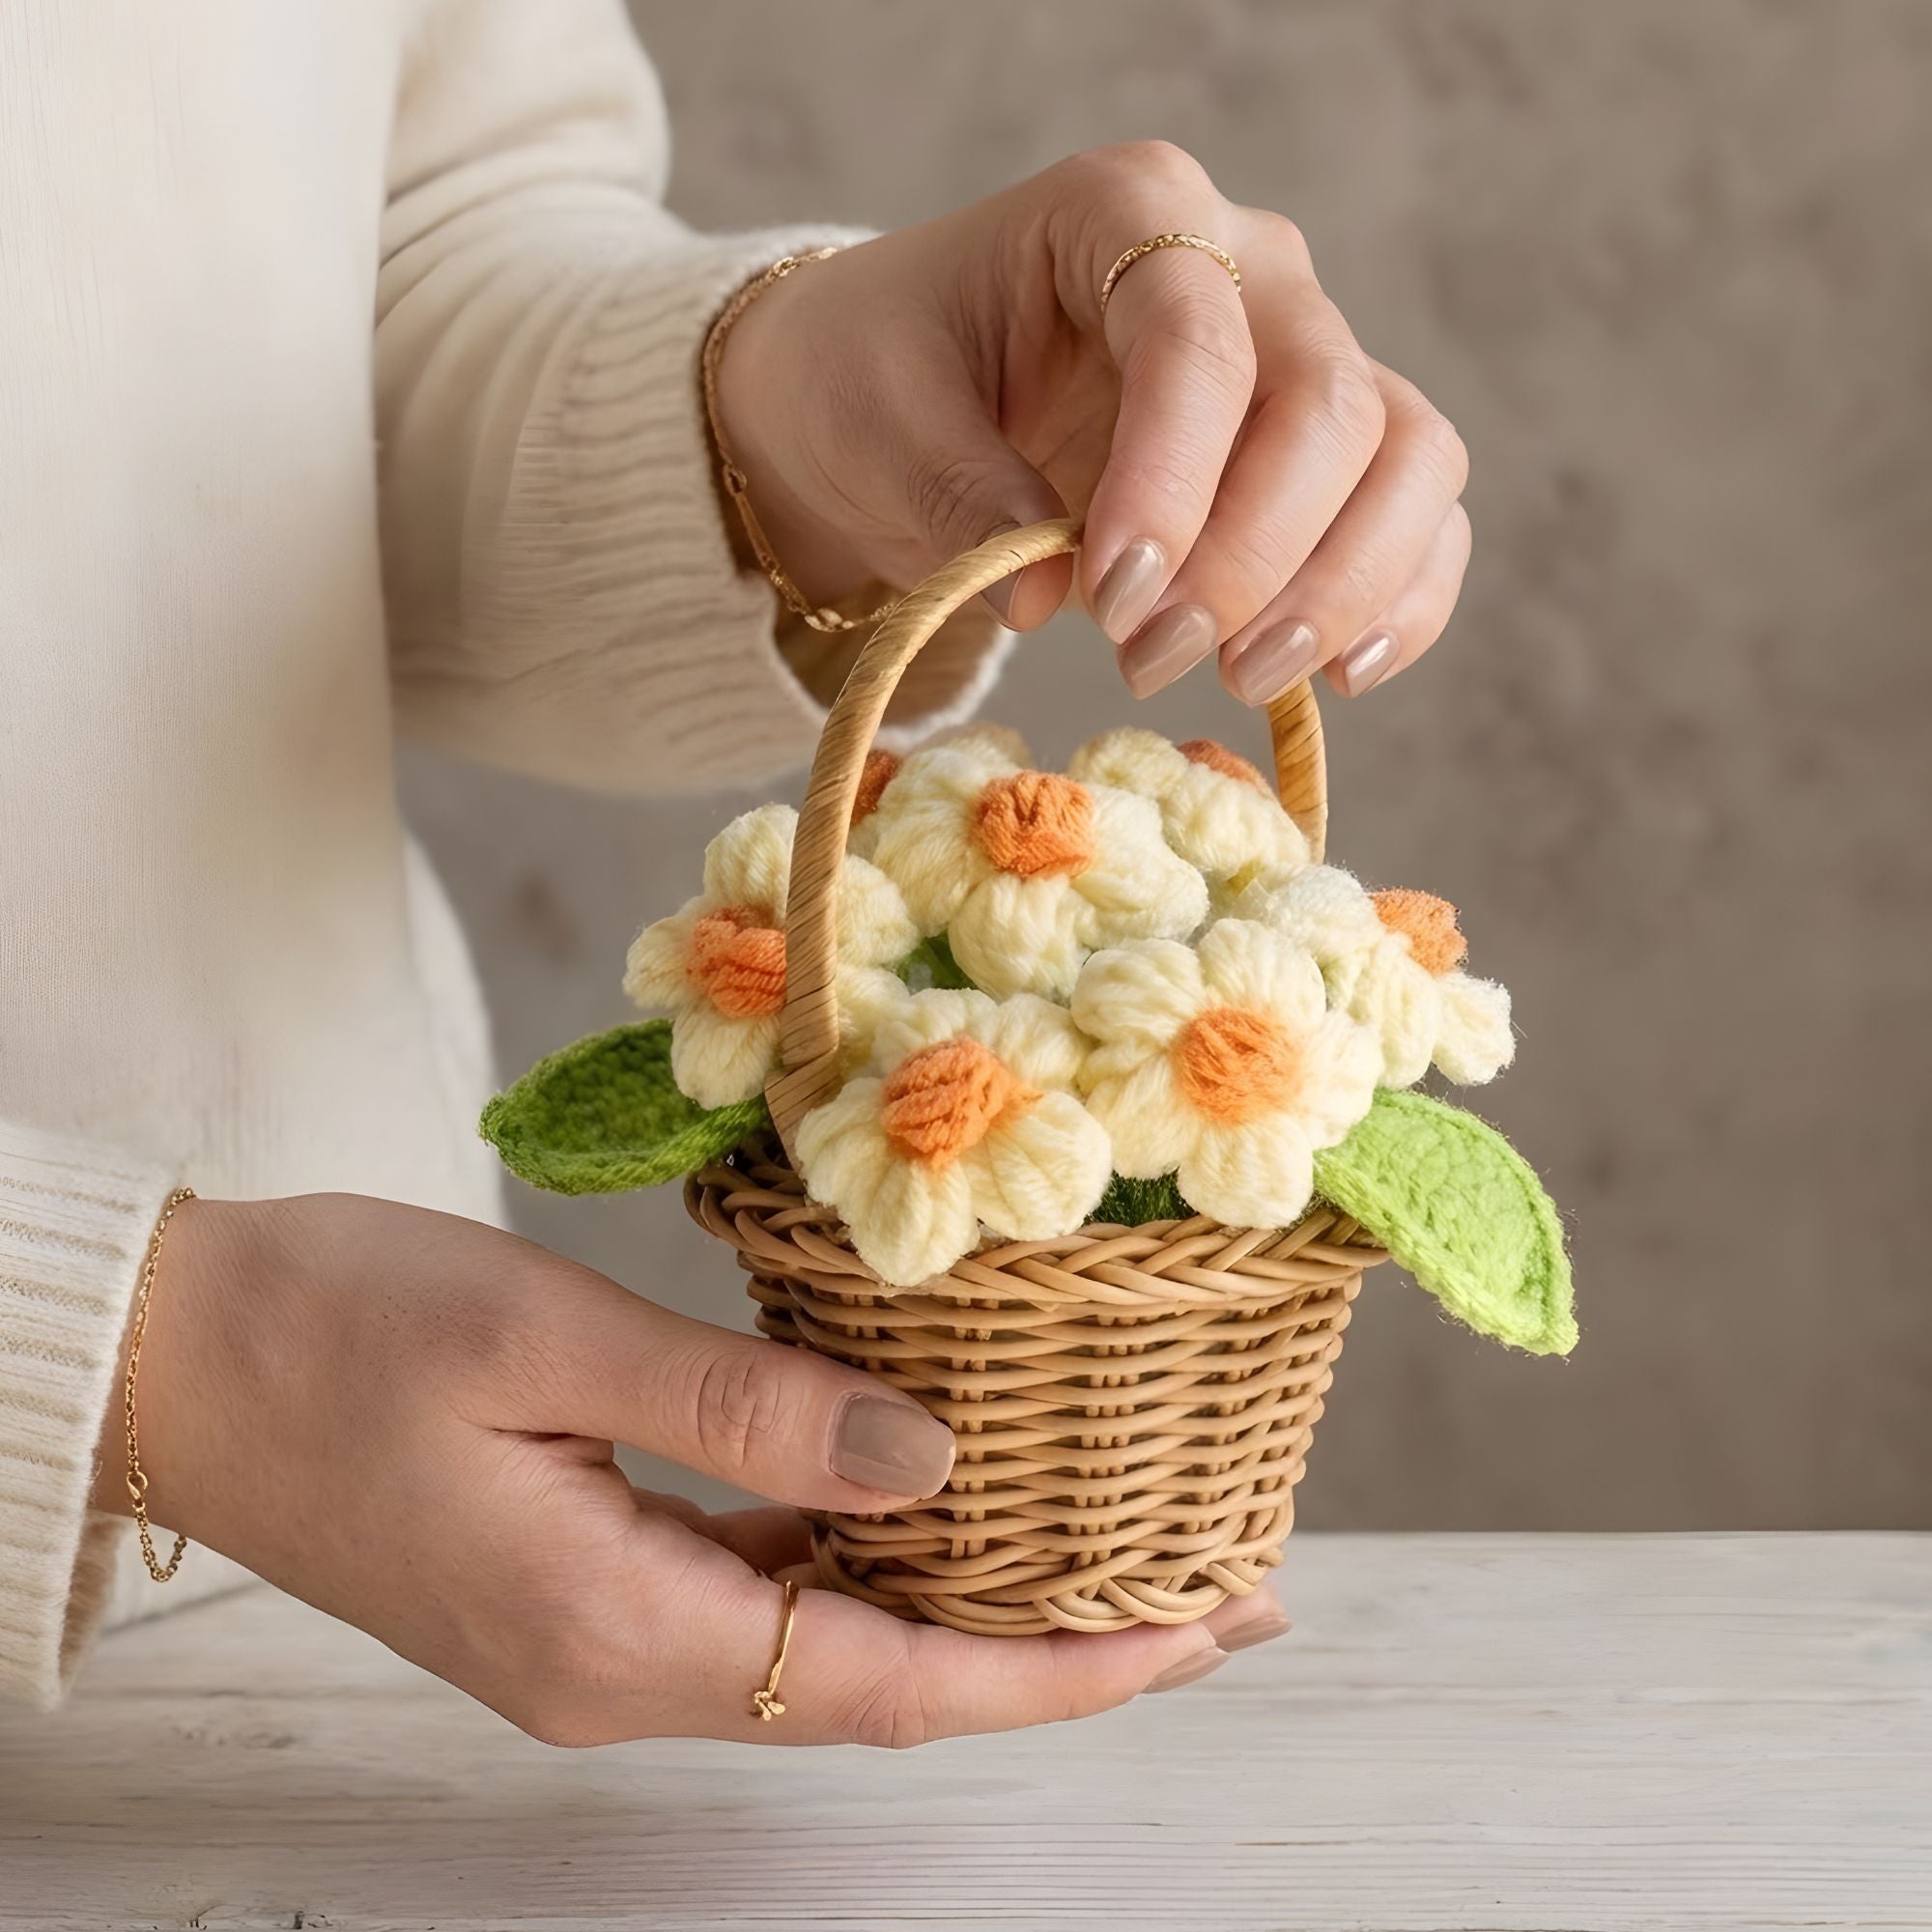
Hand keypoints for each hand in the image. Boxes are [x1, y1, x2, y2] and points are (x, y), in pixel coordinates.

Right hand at [100, 1193, 1286, 1744]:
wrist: (179, 1359)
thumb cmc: (340, 1326)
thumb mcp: (546, 1341)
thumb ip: (742, 1410)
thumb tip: (929, 1461)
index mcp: (616, 1632)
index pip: (892, 1681)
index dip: (1060, 1667)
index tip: (1199, 1629)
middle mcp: (621, 1670)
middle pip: (886, 1681)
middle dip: (1055, 1646)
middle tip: (1214, 1587)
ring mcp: (598, 1640)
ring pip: (834, 1645)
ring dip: (969, 1603)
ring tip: (1108, 1546)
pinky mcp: (582, 1588)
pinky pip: (762, 1596)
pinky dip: (866, 1563)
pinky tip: (929, 1503)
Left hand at [716, 141, 1469, 705]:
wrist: (898, 395)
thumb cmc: (882, 380)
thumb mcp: (880, 425)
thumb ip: (960, 498)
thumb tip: (1047, 591)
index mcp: (1122, 211)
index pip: (1196, 338)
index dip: (1171, 482)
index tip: (1108, 599)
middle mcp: (1246, 263)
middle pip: (1329, 401)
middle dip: (1250, 556)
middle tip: (1147, 657)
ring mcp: (1306, 351)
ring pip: (1408, 454)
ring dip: (1339, 587)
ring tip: (1238, 677)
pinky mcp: (1333, 450)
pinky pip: (1420, 514)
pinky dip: (1399, 599)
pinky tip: (1336, 678)